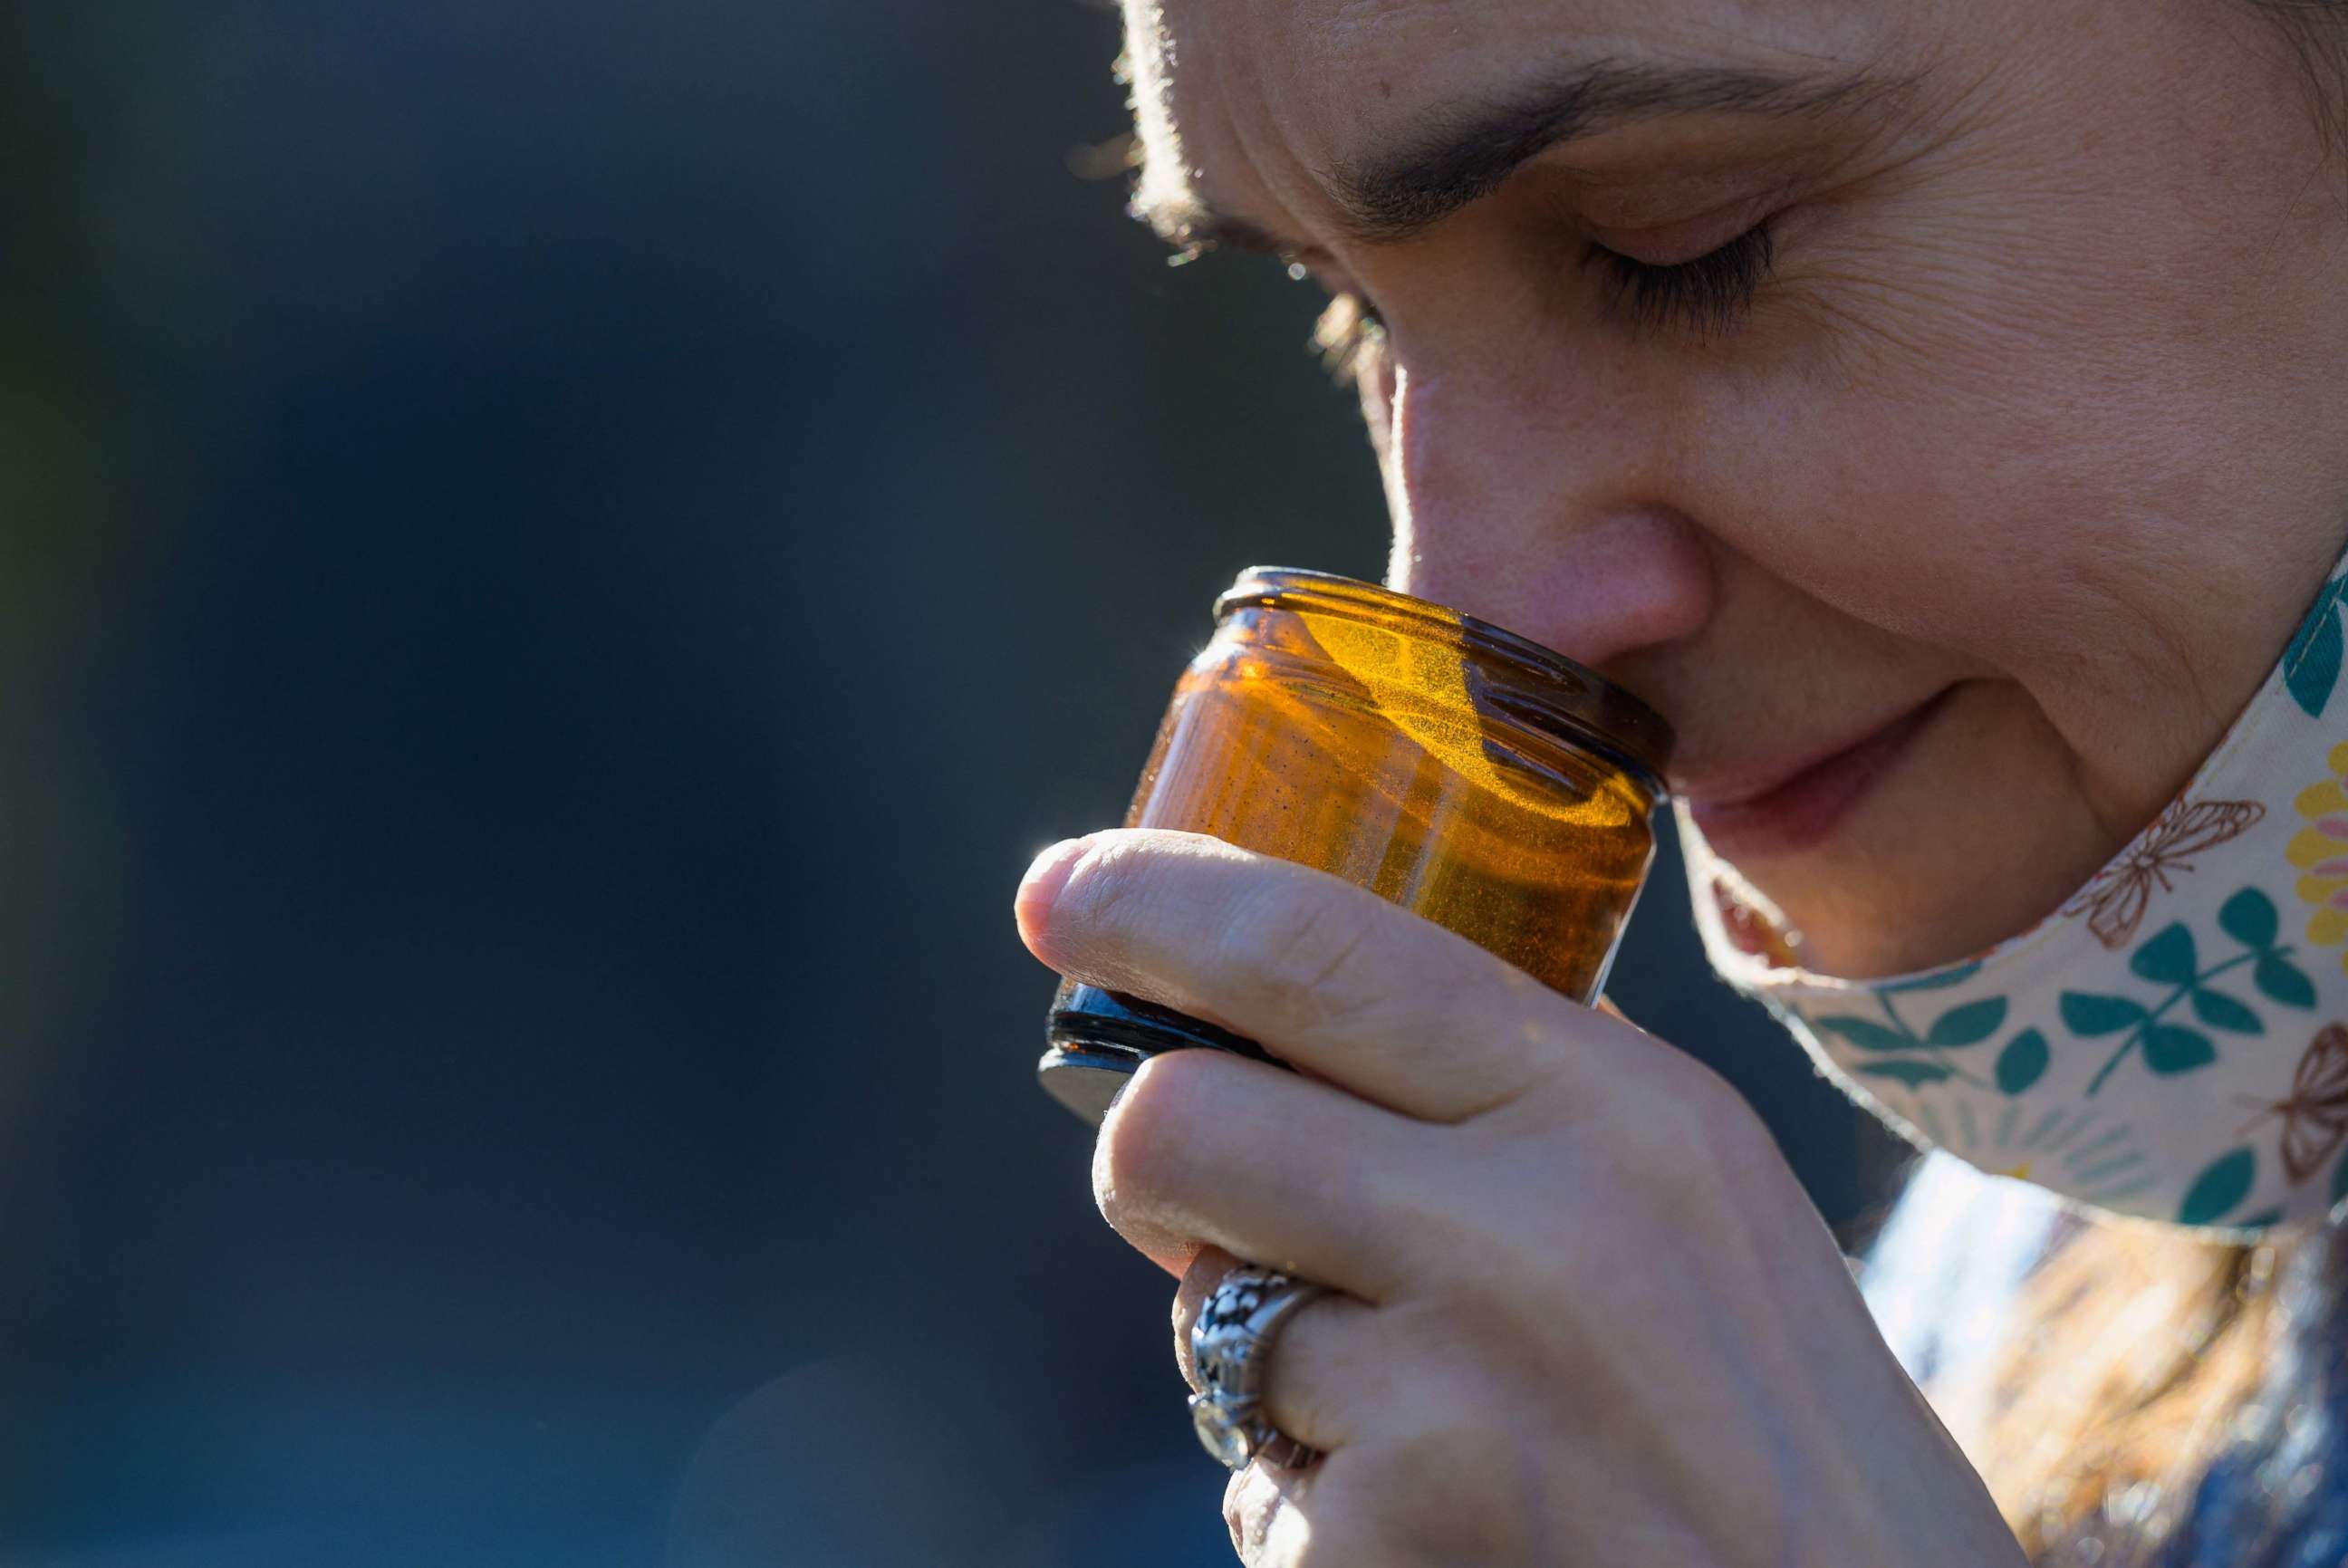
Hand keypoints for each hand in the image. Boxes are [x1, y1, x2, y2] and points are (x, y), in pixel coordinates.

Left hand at [1016, 828, 2025, 1566]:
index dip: (1158, 900)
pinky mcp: (1396, 1538)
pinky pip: (1256, 1486)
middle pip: (1183, 1117)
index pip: (1327, 948)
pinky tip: (1444, 1526)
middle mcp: (1530, 1227)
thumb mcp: (1697, 1197)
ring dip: (1269, 1359)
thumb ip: (1528, 1093)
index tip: (1060, 887)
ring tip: (1429, 1412)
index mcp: (1615, 1108)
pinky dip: (1315, 1509)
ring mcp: (1453, 1392)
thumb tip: (1330, 1012)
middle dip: (1153, 1158)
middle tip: (1198, 1199)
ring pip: (1207, 1315)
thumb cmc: (1774, 1425)